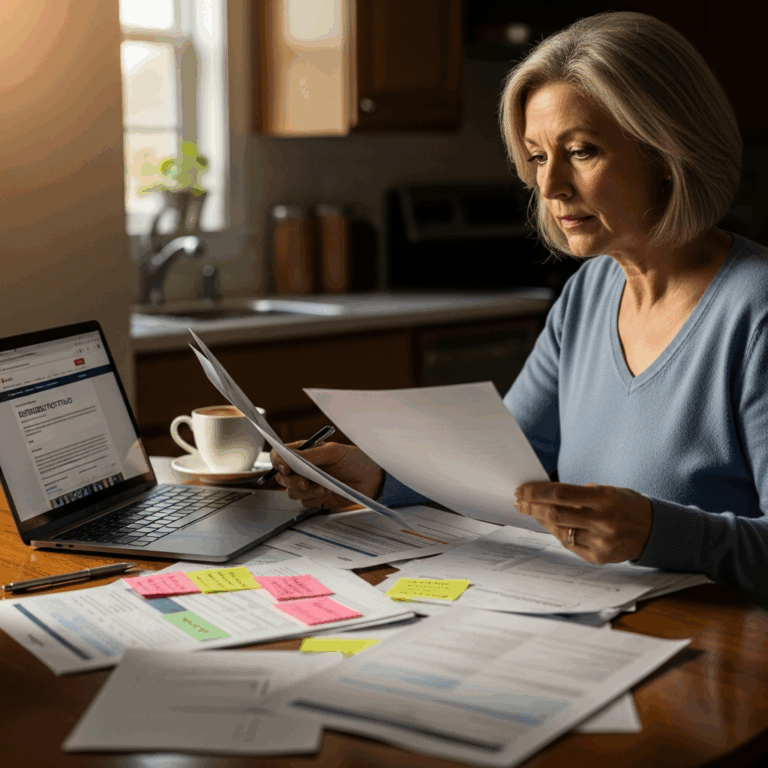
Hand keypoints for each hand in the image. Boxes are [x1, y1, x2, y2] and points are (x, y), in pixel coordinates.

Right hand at [269, 441, 384, 509]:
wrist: (372, 479)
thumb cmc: (356, 460)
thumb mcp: (334, 452)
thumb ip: (312, 454)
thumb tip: (291, 455)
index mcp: (305, 453)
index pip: (281, 455)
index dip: (278, 461)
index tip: (286, 467)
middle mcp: (304, 469)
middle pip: (282, 476)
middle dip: (292, 480)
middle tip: (306, 482)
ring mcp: (309, 484)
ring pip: (291, 491)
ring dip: (306, 491)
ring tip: (323, 487)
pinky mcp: (316, 499)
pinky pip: (304, 502)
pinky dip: (314, 498)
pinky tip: (327, 493)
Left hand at [514, 482, 652, 563]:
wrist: (655, 531)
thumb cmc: (625, 505)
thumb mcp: (606, 491)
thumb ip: (578, 494)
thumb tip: (543, 495)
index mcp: (606, 498)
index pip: (561, 493)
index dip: (537, 492)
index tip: (522, 489)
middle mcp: (604, 521)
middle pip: (556, 514)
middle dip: (532, 507)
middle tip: (519, 500)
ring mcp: (602, 542)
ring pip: (560, 531)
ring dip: (541, 520)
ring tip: (532, 511)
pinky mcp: (599, 558)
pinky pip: (569, 544)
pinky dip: (557, 533)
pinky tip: (550, 525)